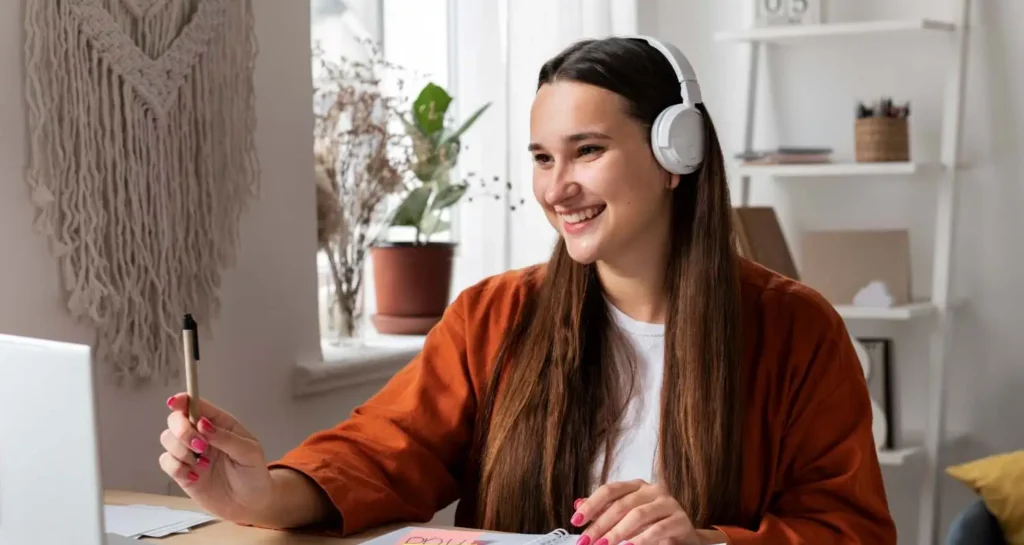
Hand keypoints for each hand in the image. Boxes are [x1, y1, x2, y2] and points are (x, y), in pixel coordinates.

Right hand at [160, 393, 273, 523]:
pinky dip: (177, 468)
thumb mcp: (249, 452)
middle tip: (201, 446)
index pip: (196, 405)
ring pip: (167, 439)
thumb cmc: (253, 474)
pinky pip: (166, 462)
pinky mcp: (182, 472)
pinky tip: (196, 476)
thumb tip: (203, 423)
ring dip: (181, 450)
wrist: (250, 504)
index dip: (182, 401)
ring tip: (203, 464)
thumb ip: (226, 437)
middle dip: (182, 431)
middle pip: (175, 420)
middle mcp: (201, 435)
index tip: (174, 403)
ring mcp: (190, 453)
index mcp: (219, 424)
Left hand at [571, 480, 725, 544]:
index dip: (591, 504)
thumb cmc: (652, 526)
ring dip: (618, 532)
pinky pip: (658, 529)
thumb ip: (604, 511)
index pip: (610, 490)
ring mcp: (668, 503)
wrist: (684, 538)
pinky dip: (641, 539)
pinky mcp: (680, 520)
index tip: (575, 521)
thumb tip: (578, 504)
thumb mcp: (626, 518)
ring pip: (638, 515)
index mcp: (637, 486)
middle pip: (622, 504)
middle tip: (587, 542)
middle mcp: (653, 490)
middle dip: (600, 525)